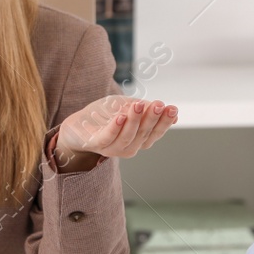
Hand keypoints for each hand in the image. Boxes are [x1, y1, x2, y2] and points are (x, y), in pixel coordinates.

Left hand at [53, 95, 176, 171]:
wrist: (78, 126)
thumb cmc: (107, 116)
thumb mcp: (129, 108)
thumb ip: (148, 111)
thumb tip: (175, 115)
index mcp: (139, 139)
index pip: (155, 132)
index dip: (165, 122)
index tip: (172, 108)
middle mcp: (129, 147)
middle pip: (143, 134)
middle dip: (152, 119)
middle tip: (159, 105)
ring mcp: (112, 148)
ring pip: (127, 137)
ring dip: (134, 121)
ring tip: (139, 105)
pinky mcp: (95, 144)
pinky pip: (107, 138)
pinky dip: (114, 128)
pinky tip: (120, 116)